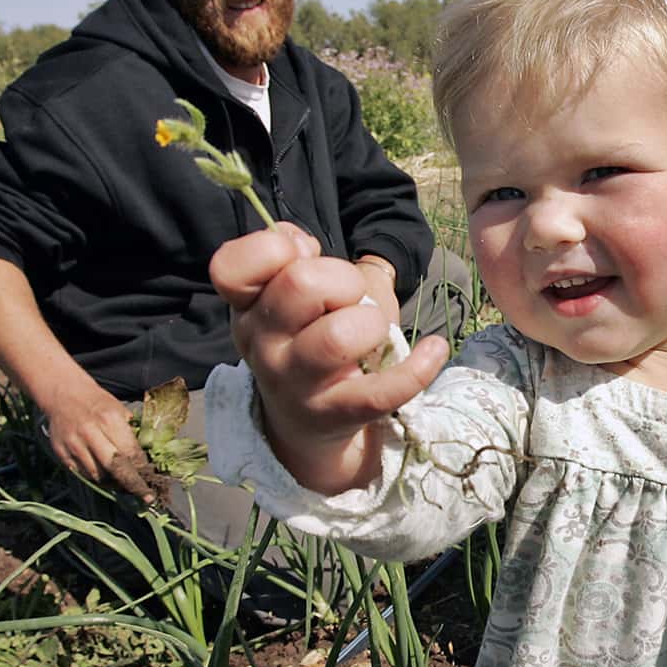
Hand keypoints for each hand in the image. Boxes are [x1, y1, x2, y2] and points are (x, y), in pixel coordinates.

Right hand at [35, 376, 149, 501]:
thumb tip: (149, 460)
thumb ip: (133, 434)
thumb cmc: (98, 404)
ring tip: (126, 486)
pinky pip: (82, 474)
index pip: (130, 453)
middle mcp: (90, 433)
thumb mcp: (121, 411)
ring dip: (115, 484)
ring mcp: (73, 444)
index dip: (142, 470)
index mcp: (109, 419)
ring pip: (98, 476)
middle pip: (114, 468)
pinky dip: (97, 480)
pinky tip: (107, 479)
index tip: (152, 481)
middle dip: (132, 485)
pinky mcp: (61, 453)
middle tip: (146, 497)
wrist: (64, 395)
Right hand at [210, 224, 447, 492]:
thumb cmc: (307, 339)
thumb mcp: (290, 297)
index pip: (230, 267)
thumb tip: (299, 243)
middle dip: (342, 278)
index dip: (274, 249)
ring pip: (338, 336)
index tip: (302, 256)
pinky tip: (435, 348)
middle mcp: (263, 344)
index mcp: (248, 307)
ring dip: (370, 323)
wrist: (307, 422)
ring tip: (371, 331)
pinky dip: (419, 368)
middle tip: (349, 297)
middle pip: (300, 284)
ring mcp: (295, 383)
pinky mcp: (335, 414)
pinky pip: (381, 391)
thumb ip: (292, 258)